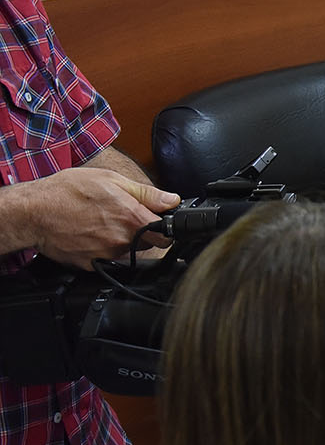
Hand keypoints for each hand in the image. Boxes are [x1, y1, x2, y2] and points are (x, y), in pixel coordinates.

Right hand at [19, 167, 180, 268]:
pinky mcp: (93, 265)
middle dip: (144, 232)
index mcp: (132, 218)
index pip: (168, 234)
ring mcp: (107, 255)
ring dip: (123, 240)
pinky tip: (91, 234)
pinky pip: (108, 259)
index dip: (167, 229)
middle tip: (122, 217)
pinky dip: (104, 249)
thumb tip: (172, 200)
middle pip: (149, 243)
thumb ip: (146, 193)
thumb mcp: (110, 180)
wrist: (32, 212)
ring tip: (101, 223)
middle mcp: (122, 240)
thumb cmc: (67, 191)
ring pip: (128, 251)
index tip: (162, 223)